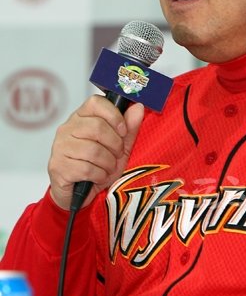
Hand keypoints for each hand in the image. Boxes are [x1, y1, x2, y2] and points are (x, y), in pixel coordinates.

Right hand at [47, 95, 144, 209]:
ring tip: (107, 167)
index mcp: (81, 117)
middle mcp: (67, 128)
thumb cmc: (99, 165)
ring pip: (93, 150)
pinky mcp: (58, 166)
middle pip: (97, 127)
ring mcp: (60, 147)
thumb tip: (138, 107)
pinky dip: (99, 175)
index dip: (114, 115)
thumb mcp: (120, 146)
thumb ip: (130, 127)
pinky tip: (97, 176)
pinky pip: (86, 169)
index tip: (123, 130)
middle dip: (115, 144)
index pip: (95, 102)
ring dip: (108, 163)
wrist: (79, 193)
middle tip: (117, 154)